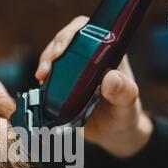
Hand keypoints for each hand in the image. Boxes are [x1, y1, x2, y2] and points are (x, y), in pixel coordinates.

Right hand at [36, 16, 152, 158]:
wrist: (114, 135)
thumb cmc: (125, 117)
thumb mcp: (128, 106)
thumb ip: (124, 93)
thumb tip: (110, 78)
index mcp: (108, 55)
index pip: (87, 31)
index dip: (70, 36)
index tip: (60, 52)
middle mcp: (89, 59)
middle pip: (65, 43)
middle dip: (51, 51)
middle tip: (45, 70)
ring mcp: (75, 72)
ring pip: (54, 59)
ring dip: (44, 65)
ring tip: (41, 78)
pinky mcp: (64, 87)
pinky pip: (49, 78)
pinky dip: (42, 82)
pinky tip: (40, 90)